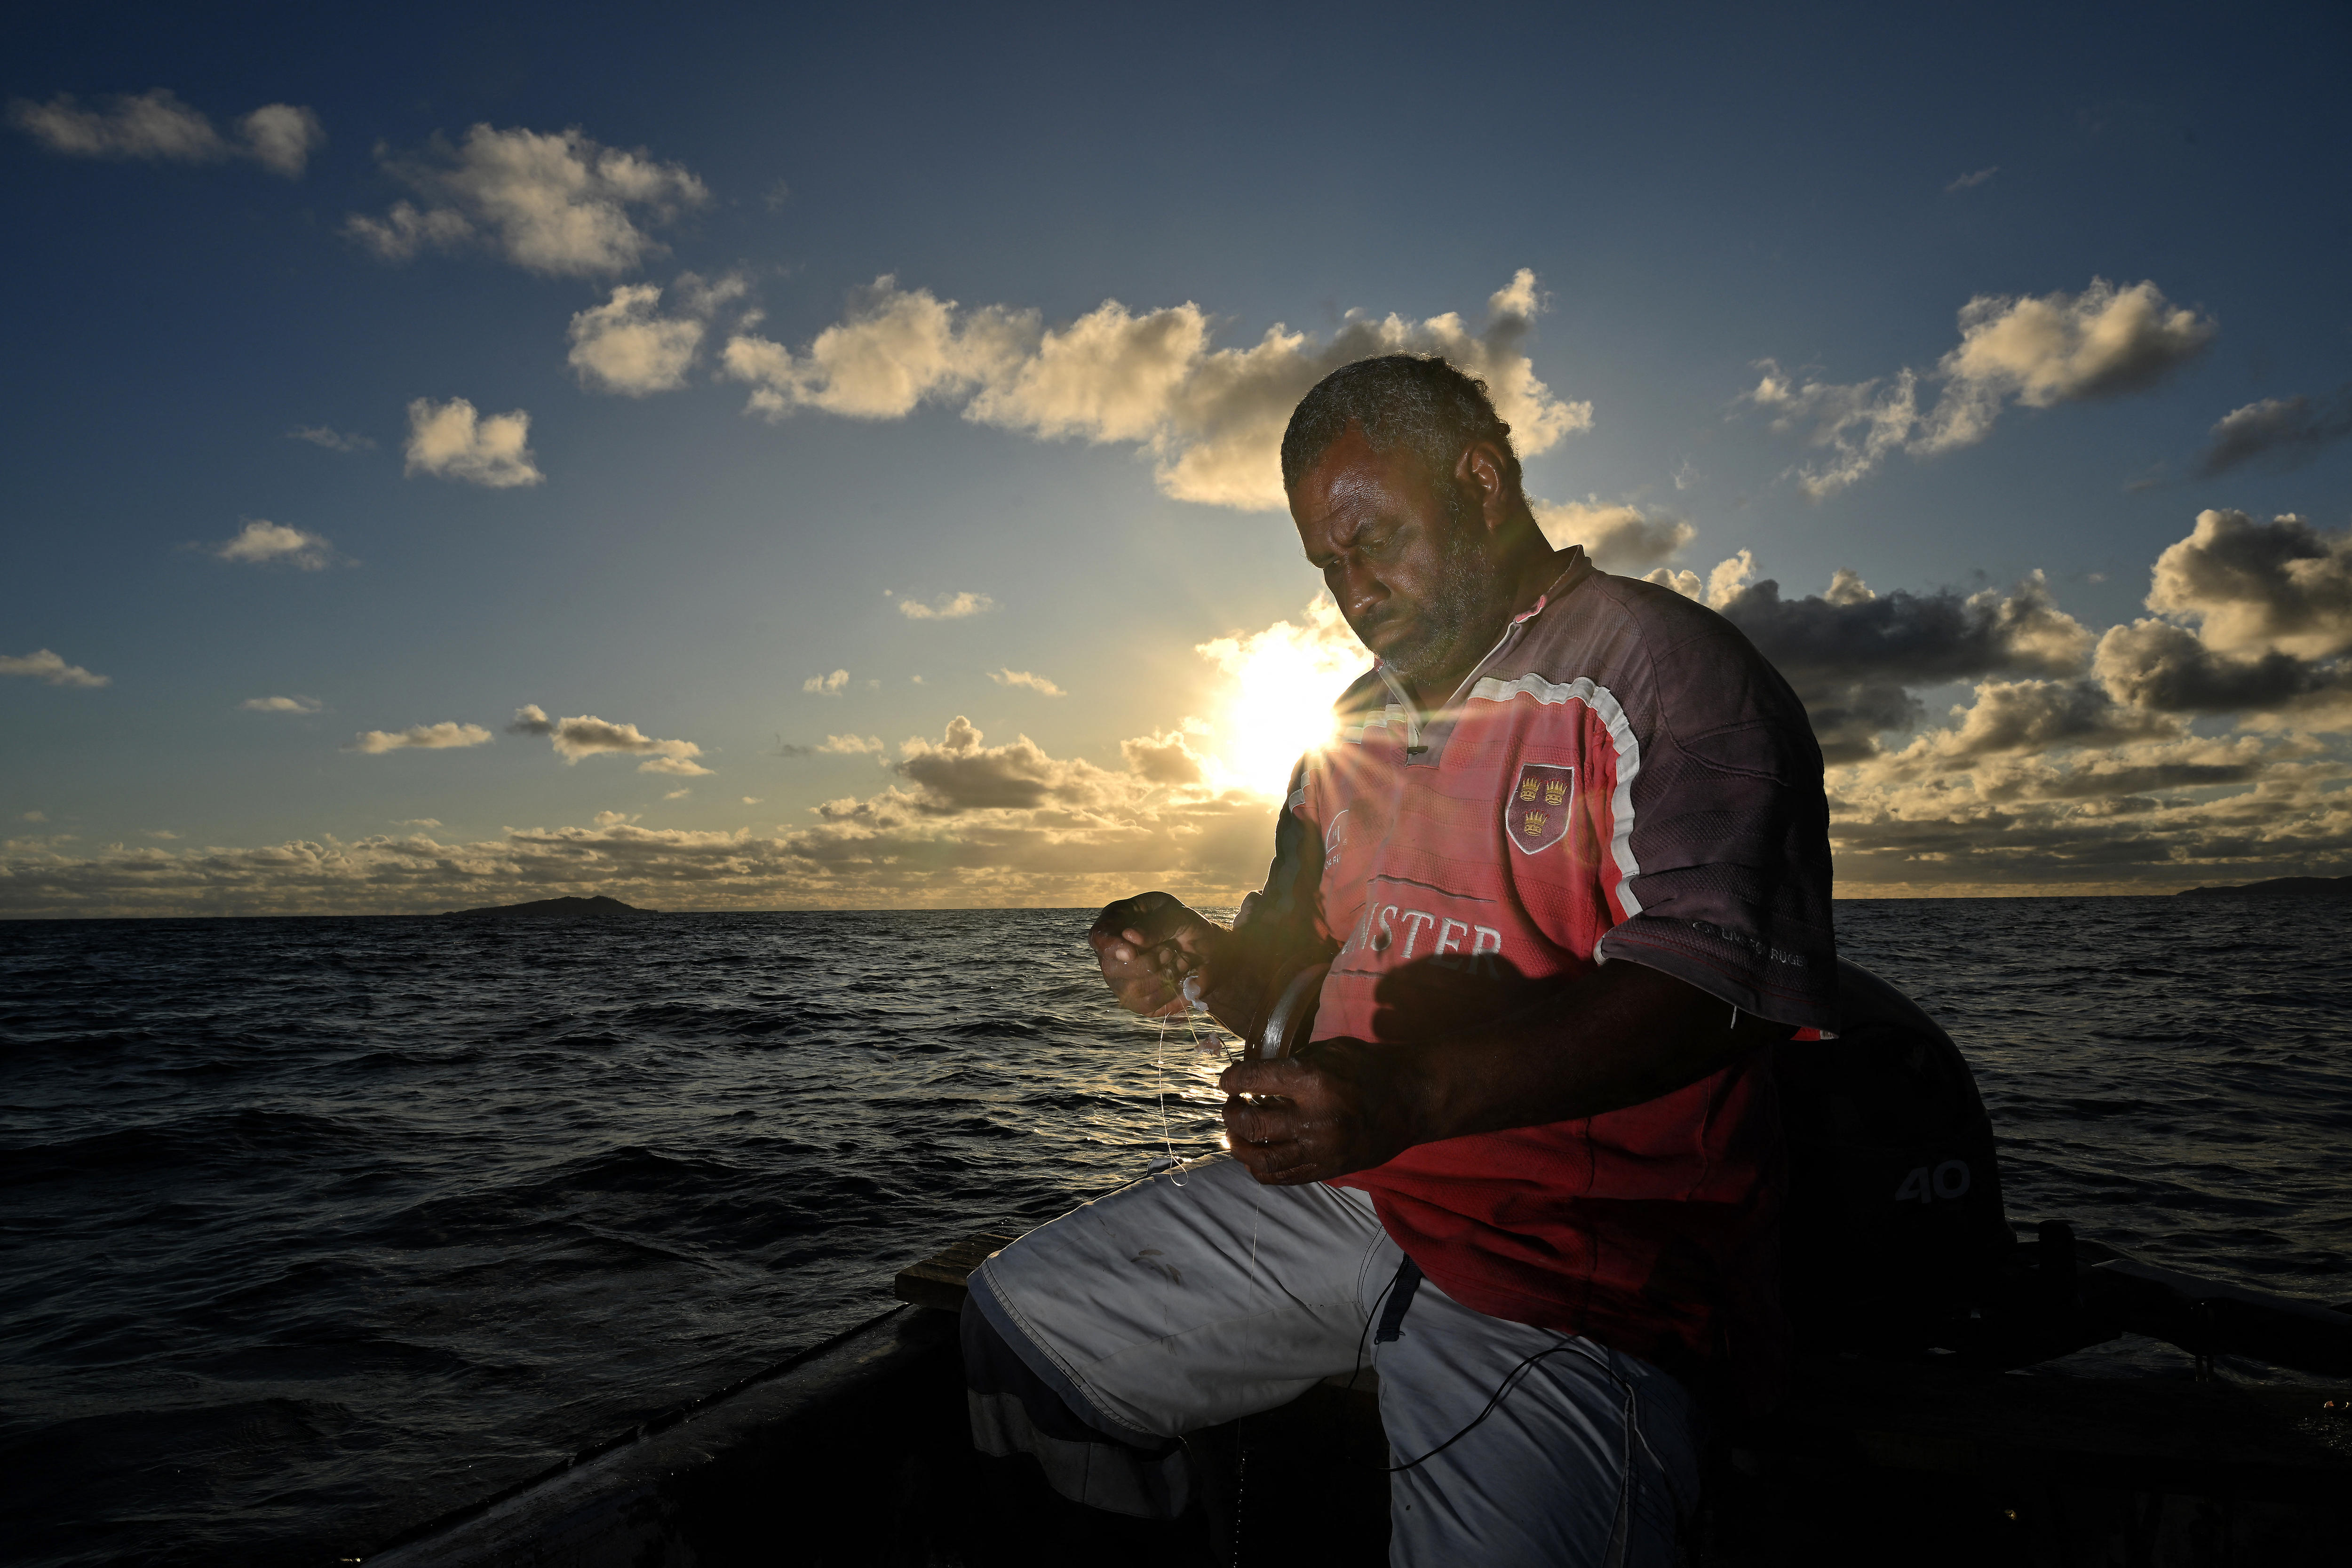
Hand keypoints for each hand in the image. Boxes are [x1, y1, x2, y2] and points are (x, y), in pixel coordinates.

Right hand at [1087, 891, 1222, 1016]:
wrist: (1207, 951)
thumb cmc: (1186, 926)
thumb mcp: (1178, 916)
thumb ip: (1155, 925)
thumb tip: (1129, 937)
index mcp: (1117, 921)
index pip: (1098, 935)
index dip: (1110, 946)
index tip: (1130, 953)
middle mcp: (1112, 952)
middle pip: (1111, 967)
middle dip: (1147, 962)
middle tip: (1171, 951)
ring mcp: (1120, 979)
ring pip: (1129, 990)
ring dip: (1161, 977)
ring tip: (1181, 962)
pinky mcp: (1135, 999)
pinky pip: (1145, 1005)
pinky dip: (1168, 993)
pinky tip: (1180, 980)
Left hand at [1217, 1037, 1416, 1184]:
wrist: (1411, 1101)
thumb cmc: (1369, 1069)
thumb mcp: (1329, 1051)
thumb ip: (1291, 1063)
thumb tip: (1253, 1077)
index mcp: (1314, 1081)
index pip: (1253, 1080)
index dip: (1231, 1079)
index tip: (1227, 1080)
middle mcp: (1315, 1120)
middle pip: (1251, 1125)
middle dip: (1231, 1114)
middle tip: (1232, 1105)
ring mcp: (1321, 1150)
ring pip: (1261, 1159)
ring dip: (1239, 1146)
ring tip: (1237, 1134)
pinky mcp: (1328, 1170)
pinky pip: (1283, 1178)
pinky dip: (1261, 1169)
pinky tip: (1255, 1155)